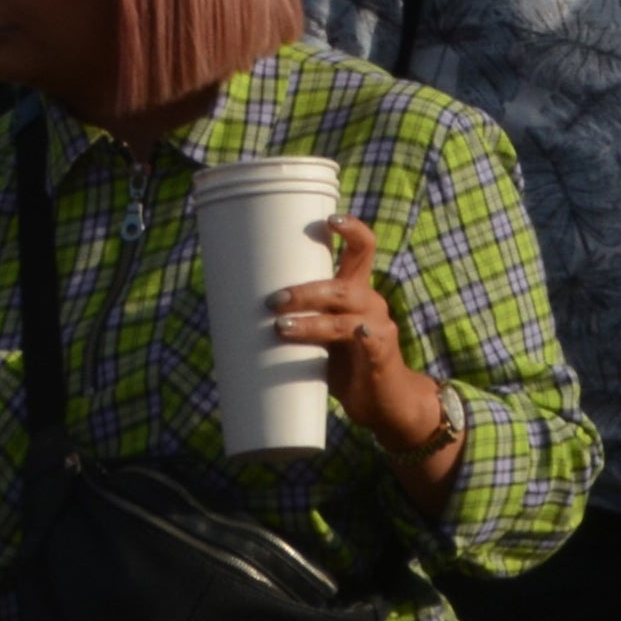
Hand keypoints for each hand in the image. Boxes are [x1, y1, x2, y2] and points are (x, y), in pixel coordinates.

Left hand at [268, 213, 453, 468]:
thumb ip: (297, 321)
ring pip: (347, 314)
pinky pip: (366, 340)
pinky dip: (354, 336)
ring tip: (281, 327)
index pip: (362, 250)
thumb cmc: (345, 364)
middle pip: (343, 284)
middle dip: (305, 290)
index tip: (329, 219)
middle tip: (273, 301)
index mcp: (357, 293)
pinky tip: (346, 336)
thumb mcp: (322, 336)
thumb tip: (236, 315)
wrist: (384, 401)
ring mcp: (378, 327)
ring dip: (312, 319)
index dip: (351, 230)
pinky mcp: (381, 353)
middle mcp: (371, 304)